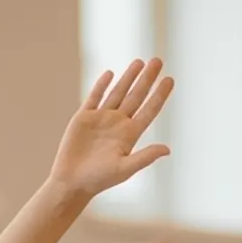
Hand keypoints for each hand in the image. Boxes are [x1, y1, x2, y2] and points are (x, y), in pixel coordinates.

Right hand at [49, 60, 172, 201]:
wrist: (71, 182)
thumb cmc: (99, 180)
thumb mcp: (124, 169)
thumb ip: (145, 157)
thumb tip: (167, 149)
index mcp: (130, 135)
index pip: (149, 110)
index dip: (160, 95)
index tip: (170, 79)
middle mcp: (118, 124)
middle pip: (136, 96)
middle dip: (147, 79)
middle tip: (158, 61)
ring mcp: (101, 119)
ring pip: (118, 93)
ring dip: (128, 77)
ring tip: (139, 62)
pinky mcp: (84, 118)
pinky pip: (95, 97)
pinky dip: (101, 85)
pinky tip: (110, 74)